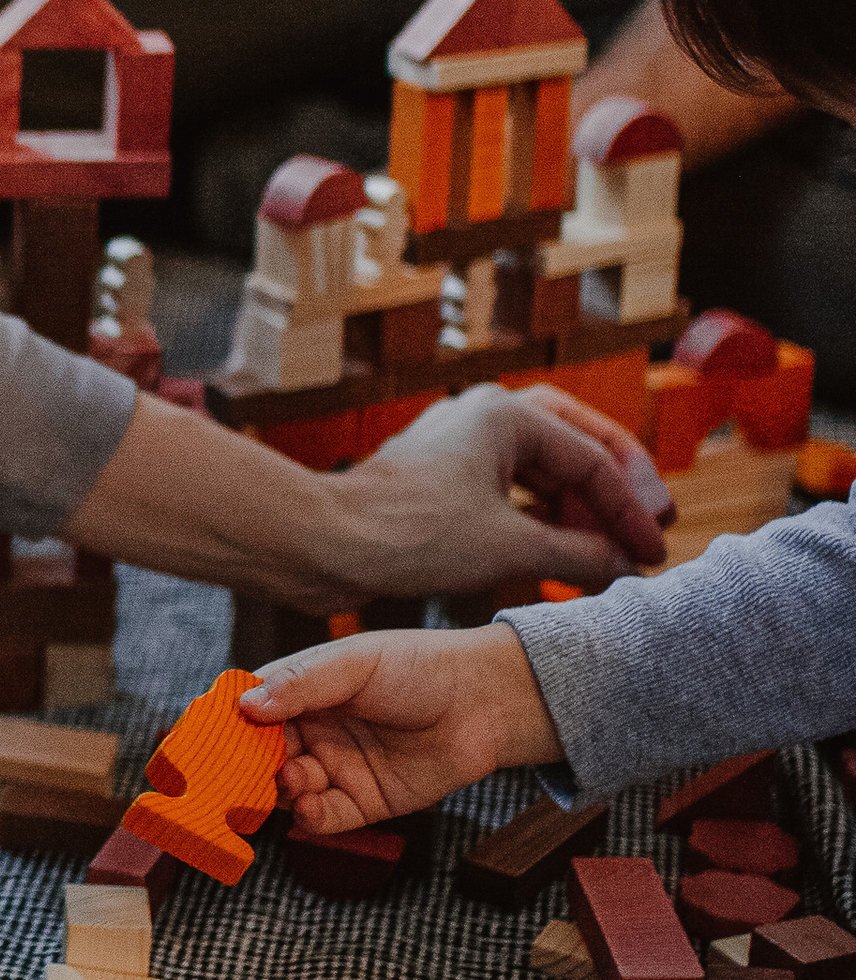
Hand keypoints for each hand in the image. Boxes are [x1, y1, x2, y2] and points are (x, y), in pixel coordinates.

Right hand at [240, 622, 562, 830]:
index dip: (227, 726)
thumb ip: (300, 684)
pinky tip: (309, 806)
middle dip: (246, 770)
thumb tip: (245, 705)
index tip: (204, 741)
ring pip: (288, 791)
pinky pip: (325, 818)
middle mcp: (313, 732)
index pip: (250, 712)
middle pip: (261, 758)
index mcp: (303, 692)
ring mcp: (337, 768)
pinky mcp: (364, 803)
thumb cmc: (419, 667)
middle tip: (234, 778)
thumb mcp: (354, 664)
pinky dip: (310, 817)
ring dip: (280, 792)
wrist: (485, 701)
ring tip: (290, 782)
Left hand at [322, 382, 671, 598]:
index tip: (655, 551)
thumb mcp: (508, 547)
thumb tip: (625, 565)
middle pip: (575, 446)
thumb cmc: (408, 535)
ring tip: (609, 551)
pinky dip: (540, 518)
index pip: (594, 460)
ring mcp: (460, 442)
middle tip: (649, 530)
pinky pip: (509, 488)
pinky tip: (561, 552)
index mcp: (507, 414)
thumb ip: (578, 554)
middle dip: (614, 492)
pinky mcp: (441, 475)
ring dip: (577, 508)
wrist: (324, 545)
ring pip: (541, 468)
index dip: (631, 510)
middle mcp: (485, 414)